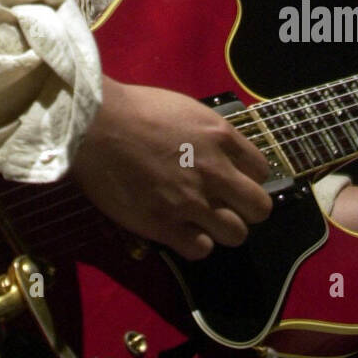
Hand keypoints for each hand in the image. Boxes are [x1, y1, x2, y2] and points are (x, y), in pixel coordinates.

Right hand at [70, 76, 272, 261]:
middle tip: (224, 204)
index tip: (231, 179)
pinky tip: (178, 228)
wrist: (95, 123)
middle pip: (259, 208)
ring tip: (200, 219)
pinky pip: (201, 249)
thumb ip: (209, 135)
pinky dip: (193, 242)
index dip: (248, 177)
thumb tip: (218, 152)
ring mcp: (191, 201)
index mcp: (220, 137)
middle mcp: (214, 171)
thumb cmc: (134, 108)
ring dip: (221, 228)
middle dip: (246, 208)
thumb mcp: (185, 109)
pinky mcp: (165, 224)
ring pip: (235, 234)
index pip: (262, 170)